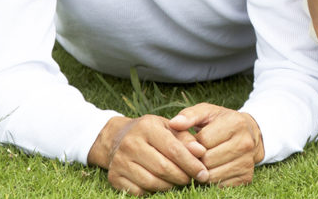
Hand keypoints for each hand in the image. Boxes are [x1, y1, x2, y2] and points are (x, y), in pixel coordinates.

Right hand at [89, 114, 208, 194]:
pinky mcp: (114, 177)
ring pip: (151, 182)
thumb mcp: (168, 127)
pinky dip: (154, 191)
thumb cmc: (151, 132)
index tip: (203, 172)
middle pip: (163, 168)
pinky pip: (139, 191)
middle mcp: (131, 143)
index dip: (191, 163)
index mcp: (147, 127)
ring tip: (179, 181)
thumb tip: (201, 152)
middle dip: (182, 176)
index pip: (174, 150)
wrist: (117, 138)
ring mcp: (120, 161)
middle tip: (192, 179)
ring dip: (170, 185)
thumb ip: (186, 138)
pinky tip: (162, 184)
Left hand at [169, 104, 263, 187]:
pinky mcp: (246, 177)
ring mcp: (247, 161)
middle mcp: (245, 143)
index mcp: (236, 123)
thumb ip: (189, 115)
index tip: (192, 142)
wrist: (249, 133)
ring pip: (212, 176)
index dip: (192, 143)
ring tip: (201, 162)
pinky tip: (211, 169)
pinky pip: (219, 185)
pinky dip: (211, 180)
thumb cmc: (222, 122)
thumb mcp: (207, 112)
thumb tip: (174, 124)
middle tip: (195, 154)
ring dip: (202, 172)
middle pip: (207, 160)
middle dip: (197, 159)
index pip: (203, 141)